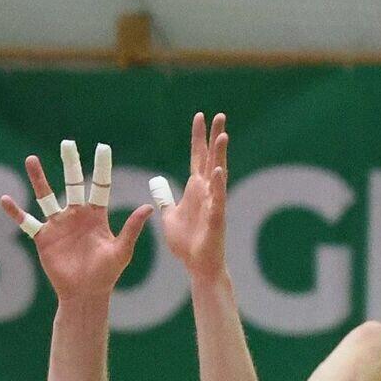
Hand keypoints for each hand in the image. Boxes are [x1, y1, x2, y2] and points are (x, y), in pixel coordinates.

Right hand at [0, 141, 151, 300]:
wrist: (86, 293)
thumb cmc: (106, 274)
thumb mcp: (121, 250)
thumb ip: (131, 228)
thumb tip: (149, 207)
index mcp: (96, 216)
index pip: (99, 186)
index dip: (101, 168)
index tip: (102, 147)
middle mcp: (76, 215)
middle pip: (72, 184)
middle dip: (70, 164)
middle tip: (67, 143)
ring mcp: (58, 225)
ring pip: (46, 197)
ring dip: (39, 179)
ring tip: (31, 160)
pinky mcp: (43, 238)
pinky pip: (27, 222)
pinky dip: (16, 212)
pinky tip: (5, 200)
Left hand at [153, 112, 228, 281]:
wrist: (197, 265)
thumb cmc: (186, 243)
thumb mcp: (170, 217)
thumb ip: (165, 200)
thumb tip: (158, 187)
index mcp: (195, 189)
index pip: (196, 156)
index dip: (197, 137)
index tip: (199, 116)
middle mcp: (206, 191)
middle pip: (210, 158)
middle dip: (214, 137)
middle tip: (220, 115)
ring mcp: (213, 203)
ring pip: (217, 174)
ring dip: (220, 155)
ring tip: (223, 135)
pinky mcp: (216, 218)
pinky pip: (217, 199)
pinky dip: (217, 185)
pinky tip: (218, 170)